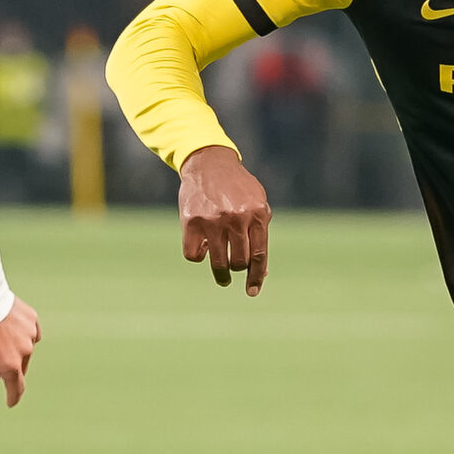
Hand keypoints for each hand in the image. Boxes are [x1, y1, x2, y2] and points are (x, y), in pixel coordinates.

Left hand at [0, 298, 40, 406]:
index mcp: (8, 364)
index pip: (16, 387)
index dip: (13, 396)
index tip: (11, 401)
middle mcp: (24, 352)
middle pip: (20, 367)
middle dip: (10, 365)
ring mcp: (30, 335)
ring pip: (26, 348)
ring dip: (16, 347)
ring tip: (0, 334)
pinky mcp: (32, 320)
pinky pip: (30, 332)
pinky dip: (22, 333)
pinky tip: (10, 326)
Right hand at [178, 145, 270, 294]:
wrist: (209, 163)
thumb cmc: (237, 187)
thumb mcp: (257, 203)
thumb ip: (261, 232)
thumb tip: (261, 270)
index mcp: (257, 213)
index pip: (259, 255)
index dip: (257, 276)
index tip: (252, 291)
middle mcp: (236, 217)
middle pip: (239, 262)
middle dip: (238, 270)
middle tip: (234, 271)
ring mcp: (213, 220)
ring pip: (219, 263)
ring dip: (221, 274)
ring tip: (223, 277)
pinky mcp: (191, 221)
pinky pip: (194, 255)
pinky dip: (198, 257)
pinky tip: (202, 250)